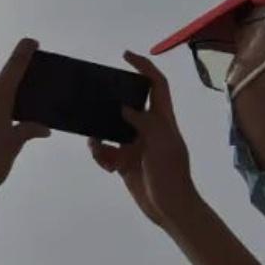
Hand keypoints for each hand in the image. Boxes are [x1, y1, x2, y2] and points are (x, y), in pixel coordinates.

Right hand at [89, 50, 202, 231]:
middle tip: (92, 99)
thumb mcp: (161, 143)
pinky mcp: (125, 163)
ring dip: (99, 136)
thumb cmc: (171, 174)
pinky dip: (101, 156)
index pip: (156, 85)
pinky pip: (106, 152)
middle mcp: (148, 129)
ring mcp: (136, 146)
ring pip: (110, 130)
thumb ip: (144, 122)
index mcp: (163, 119)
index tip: (126, 56)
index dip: (144, 67)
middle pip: (128, 104)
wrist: (170, 208)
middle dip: (110, 102)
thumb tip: (123, 107)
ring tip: (94, 145)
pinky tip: (105, 165)